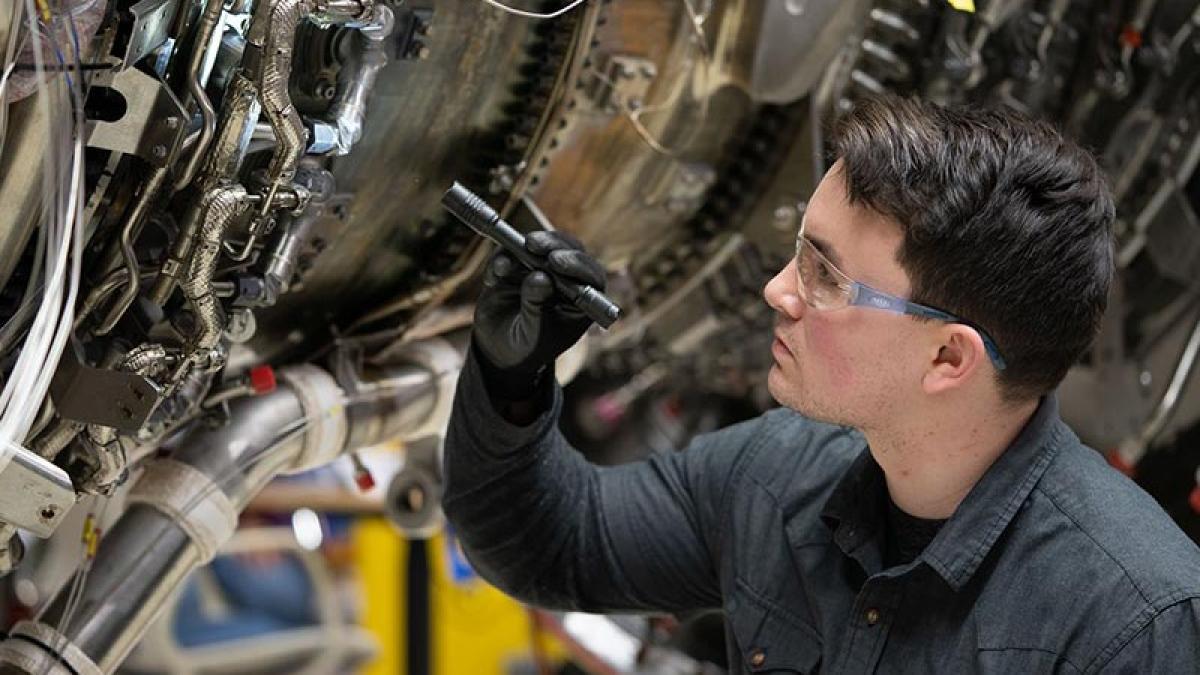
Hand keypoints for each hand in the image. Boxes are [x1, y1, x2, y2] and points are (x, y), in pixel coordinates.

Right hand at [472, 231, 605, 400]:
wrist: (502, 349)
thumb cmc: (529, 347)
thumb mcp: (534, 335)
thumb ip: (538, 308)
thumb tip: (539, 278)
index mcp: (583, 299)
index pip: (590, 275)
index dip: (576, 264)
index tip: (556, 262)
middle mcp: (566, 278)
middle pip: (568, 250)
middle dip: (552, 244)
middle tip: (533, 245)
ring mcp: (542, 267)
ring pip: (541, 244)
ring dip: (525, 245)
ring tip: (508, 261)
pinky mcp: (516, 264)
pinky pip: (510, 251)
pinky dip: (503, 258)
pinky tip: (496, 276)